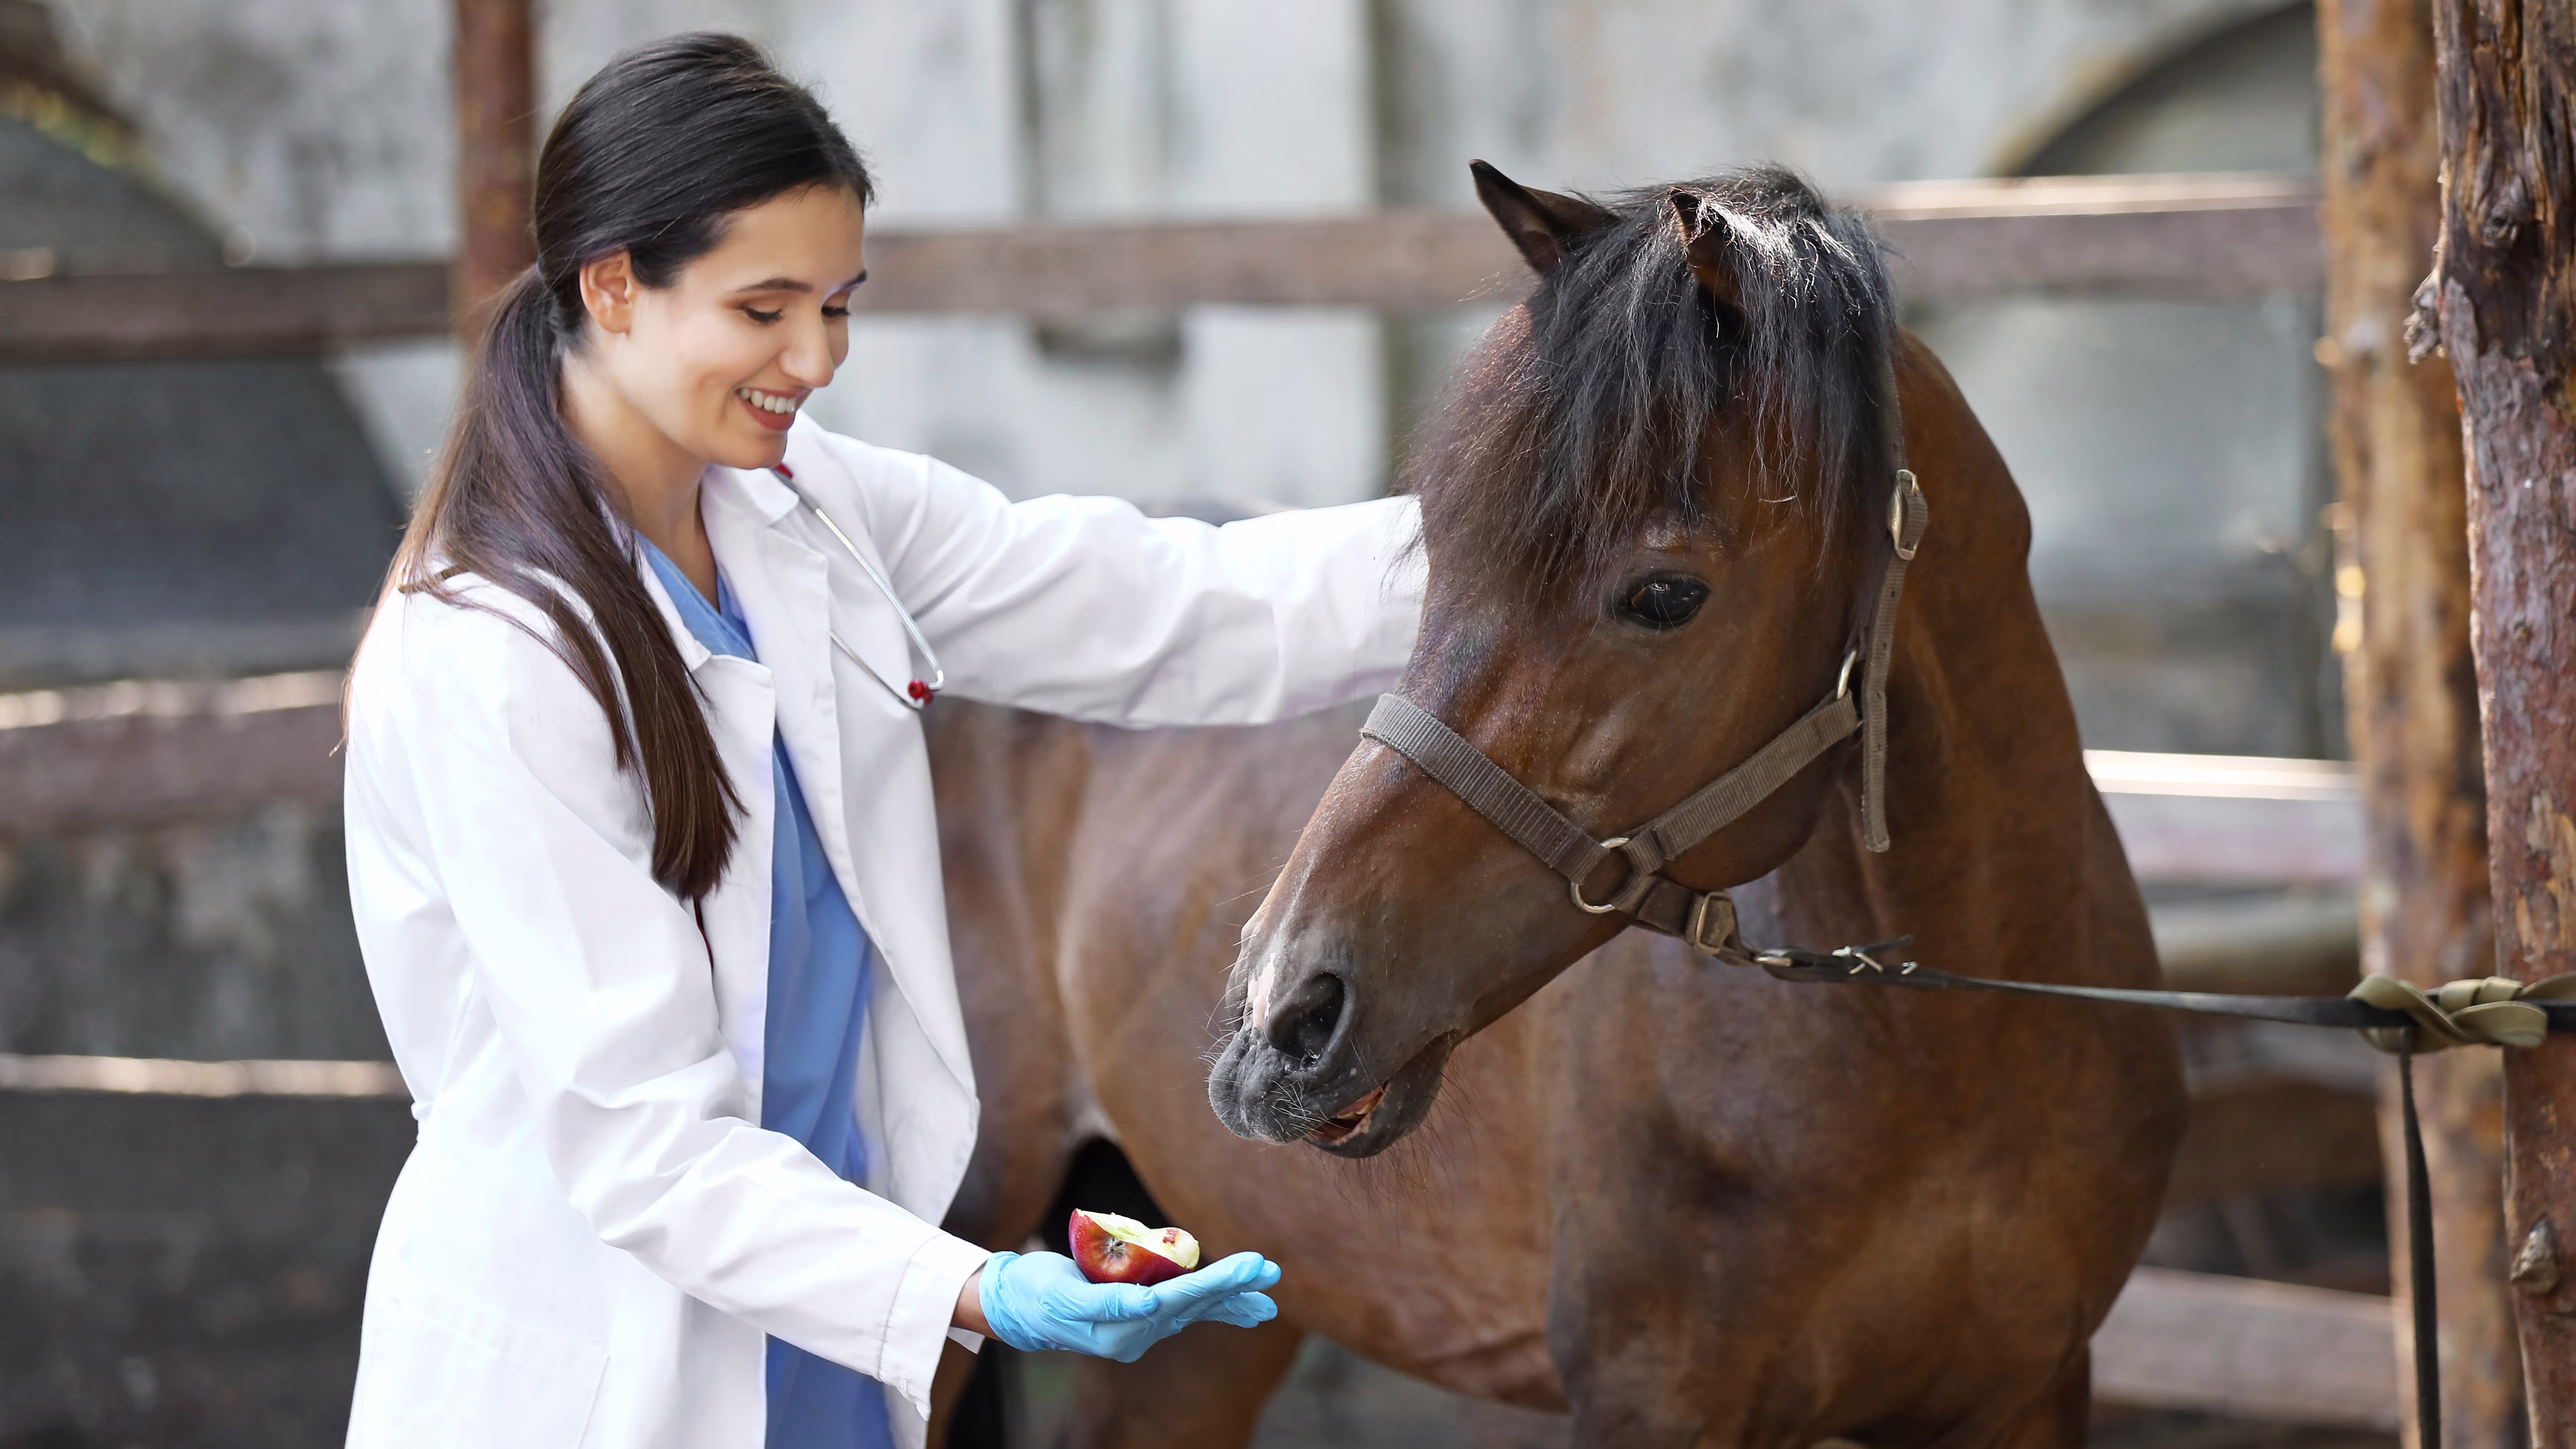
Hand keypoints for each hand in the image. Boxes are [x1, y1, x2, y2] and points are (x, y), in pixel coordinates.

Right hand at [973, 1250, 1279, 1361]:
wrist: (1017, 1305)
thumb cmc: (1036, 1293)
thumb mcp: (1064, 1294)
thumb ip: (1107, 1302)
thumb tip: (1149, 1305)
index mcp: (1122, 1330)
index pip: (1180, 1300)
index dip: (1218, 1281)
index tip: (1252, 1266)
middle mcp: (1138, 1332)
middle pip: (1195, 1305)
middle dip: (1235, 1288)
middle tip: (1271, 1272)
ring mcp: (1140, 1326)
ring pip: (1195, 1309)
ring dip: (1232, 1300)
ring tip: (1267, 1296)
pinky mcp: (1139, 1313)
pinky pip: (1183, 1308)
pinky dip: (1212, 1304)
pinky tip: (1238, 1306)